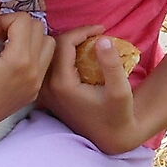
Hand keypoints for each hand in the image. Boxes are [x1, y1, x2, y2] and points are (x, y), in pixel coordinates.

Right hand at [0, 3, 52, 139]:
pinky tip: (11, 63)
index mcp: (19, 60)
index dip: (3, 20)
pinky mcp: (33, 93)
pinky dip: (32, 55)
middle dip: (18, 26)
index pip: (24, 20)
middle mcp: (34, 72)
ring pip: (47, 45)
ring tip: (7, 47)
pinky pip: (44, 64)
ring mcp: (36, 84)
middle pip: (39, 28)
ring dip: (29, 39)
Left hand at [37, 27, 146, 153]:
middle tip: (96, 33)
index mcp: (62, 84)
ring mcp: (45, 93)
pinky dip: (64, 56)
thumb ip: (112, 64)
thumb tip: (103, 39)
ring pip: (48, 56)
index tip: (102, 28)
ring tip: (89, 41)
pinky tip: (82, 56)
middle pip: (52, 47)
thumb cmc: (119, 114)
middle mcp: (47, 88)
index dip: (83, 30)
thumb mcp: (121, 90)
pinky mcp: (48, 96)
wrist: (111, 138)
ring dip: (68, 44)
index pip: (64, 43)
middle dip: (75, 35)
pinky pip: (50, 66)